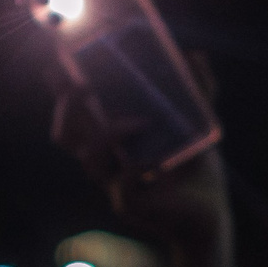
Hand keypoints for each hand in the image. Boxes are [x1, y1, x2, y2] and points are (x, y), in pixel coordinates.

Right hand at [49, 55, 232, 265]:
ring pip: (88, 159)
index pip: (74, 113)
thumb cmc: (196, 168)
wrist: (210, 212)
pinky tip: (158, 163)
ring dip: (108, 134)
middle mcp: (106, 161)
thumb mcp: (199, 124)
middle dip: (67, 107)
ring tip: (142, 122)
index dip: (60, 90)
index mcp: (112, 139)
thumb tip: (196, 54)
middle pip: (65, 134)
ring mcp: (113, 184)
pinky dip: (136, 169)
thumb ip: (198, 91)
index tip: (58, 63)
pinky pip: (122, 187)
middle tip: (83, 84)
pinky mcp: (130, 206)